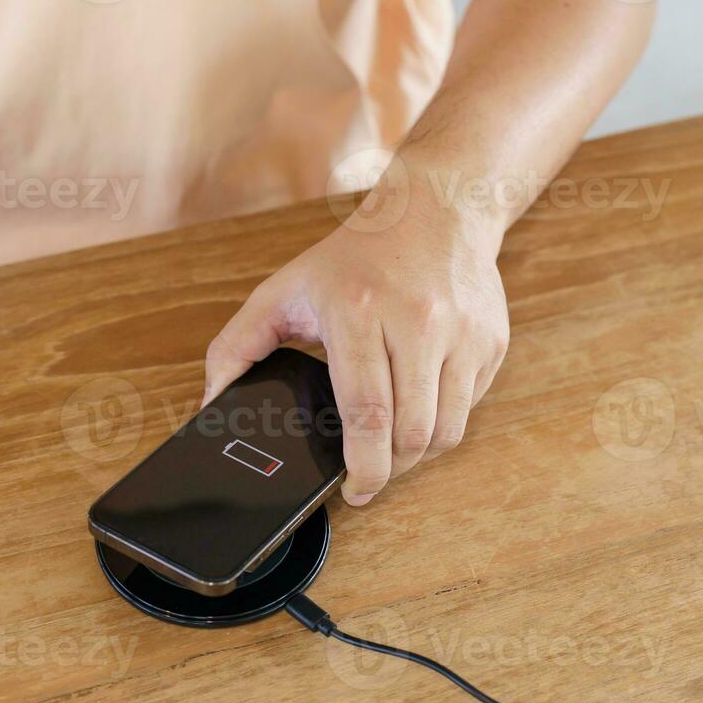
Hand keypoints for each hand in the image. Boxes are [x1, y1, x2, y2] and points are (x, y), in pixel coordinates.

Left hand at [202, 197, 508, 506]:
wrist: (438, 211)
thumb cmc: (356, 257)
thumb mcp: (284, 290)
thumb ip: (236, 347)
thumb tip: (212, 404)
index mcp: (360, 311)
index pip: (367, 413)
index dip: (362, 466)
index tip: (353, 490)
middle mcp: (418, 322)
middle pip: (411, 433)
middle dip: (389, 470)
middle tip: (370, 476)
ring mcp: (462, 334)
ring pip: (447, 431)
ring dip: (419, 454)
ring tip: (394, 449)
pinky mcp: (490, 343)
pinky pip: (469, 408)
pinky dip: (444, 422)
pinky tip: (420, 407)